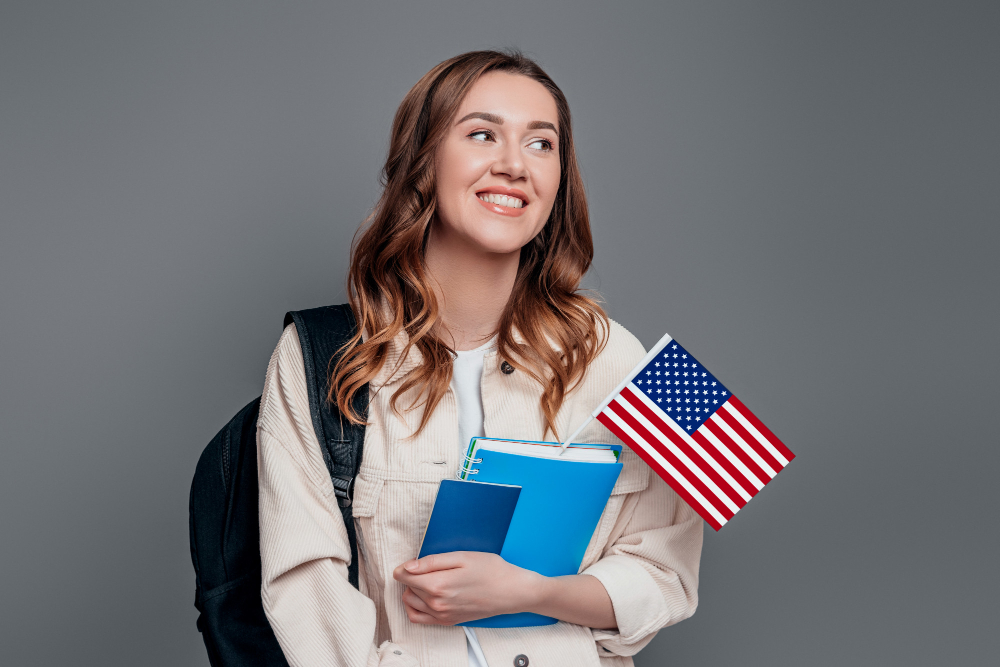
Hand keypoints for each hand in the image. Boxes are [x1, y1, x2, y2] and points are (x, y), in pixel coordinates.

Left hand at [392, 551, 541, 624]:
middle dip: (411, 576)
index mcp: (438, 585)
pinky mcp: (448, 621)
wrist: (511, 592)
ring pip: (411, 603)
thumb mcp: (462, 557)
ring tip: (427, 580)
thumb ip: (432, 562)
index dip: (405, 565)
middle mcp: (437, 604)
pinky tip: (426, 597)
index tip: (413, 561)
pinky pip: (419, 619)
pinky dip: (416, 607)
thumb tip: (408, 567)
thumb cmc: (491, 570)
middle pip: (407, 589)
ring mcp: (442, 615)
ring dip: (413, 591)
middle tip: (427, 567)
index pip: (404, 576)